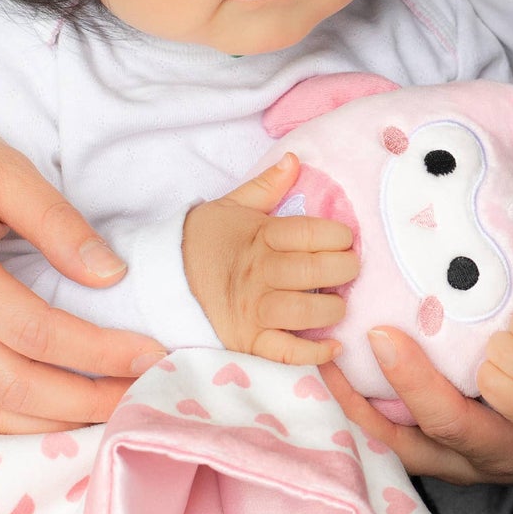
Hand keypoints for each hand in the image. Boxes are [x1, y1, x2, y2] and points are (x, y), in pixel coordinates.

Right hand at [0, 69, 162, 432]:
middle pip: (9, 386)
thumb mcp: (2, 166)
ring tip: (105, 417)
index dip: (99, 353)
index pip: (35, 332)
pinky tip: (46, 424)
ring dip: (47, 428)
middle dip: (85, 403)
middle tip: (142, 399)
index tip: (151, 356)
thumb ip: (58, 222)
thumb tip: (112, 275)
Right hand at [180, 152, 358, 364]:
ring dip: (332, 310)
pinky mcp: (248, 341)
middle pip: (313, 270)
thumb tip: (294, 160)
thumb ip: (265, 186)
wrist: (162, 280)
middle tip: (350, 268)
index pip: (310, 232)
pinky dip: (314, 354)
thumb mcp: (230, 207)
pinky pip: (286, 352)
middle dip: (344, 269)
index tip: (345, 238)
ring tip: (338, 305)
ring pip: (305, 312)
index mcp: (260, 237)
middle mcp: (260, 273)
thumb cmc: (203, 242)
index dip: (338, 234)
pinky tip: (334, 346)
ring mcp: (254, 310)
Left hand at [322, 331, 512, 490]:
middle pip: (403, 443)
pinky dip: (362, 404)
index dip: (418, 389)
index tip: (386, 338)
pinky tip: (339, 366)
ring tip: (316, 359)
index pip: (458, 427)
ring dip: (349, 407)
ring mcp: (455, 455)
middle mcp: (476, 461)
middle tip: (323, 350)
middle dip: (357, 403)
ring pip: (388, 442)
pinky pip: (392, 430)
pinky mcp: (443, 441)